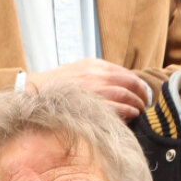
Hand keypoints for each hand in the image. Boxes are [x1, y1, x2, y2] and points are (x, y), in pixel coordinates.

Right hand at [28, 59, 152, 121]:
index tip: (142, 90)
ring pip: (125, 96)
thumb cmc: (57, 86)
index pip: (123, 72)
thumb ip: (95, 74)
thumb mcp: (77, 70)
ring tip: (140, 109)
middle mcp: (96, 75)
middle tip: (145, 101)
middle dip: (140, 93)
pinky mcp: (91, 105)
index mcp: (94, 65)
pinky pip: (117, 108)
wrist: (36, 93)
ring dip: (136, 103)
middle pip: (128, 83)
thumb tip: (115, 83)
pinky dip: (128, 111)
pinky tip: (132, 115)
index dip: (136, 82)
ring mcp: (94, 90)